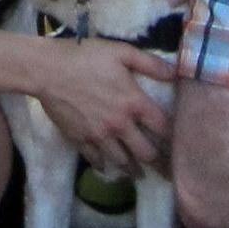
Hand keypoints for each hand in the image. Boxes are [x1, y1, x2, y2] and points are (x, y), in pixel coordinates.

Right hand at [35, 39, 172, 180]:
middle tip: (166, 173)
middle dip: (158, 164)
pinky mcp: (80, 139)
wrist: (48, 70)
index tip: (180, 147)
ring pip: (122, 161)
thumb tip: (176, 73)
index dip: (174, 139)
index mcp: (134, 103)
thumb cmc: (86, 57)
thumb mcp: (122, 52)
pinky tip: (107, 168)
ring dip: (132, 170)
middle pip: (145, 153)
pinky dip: (104, 165)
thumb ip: (150, 63)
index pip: (163, 128)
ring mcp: (99, 135)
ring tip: (138, 175)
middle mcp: (120, 125)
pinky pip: (96, 160)